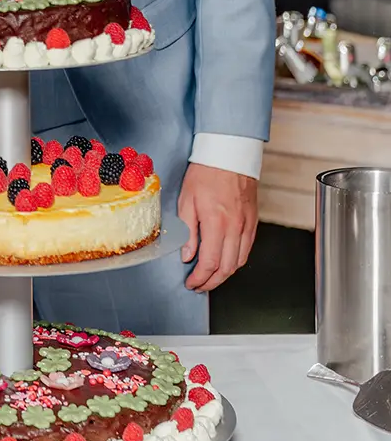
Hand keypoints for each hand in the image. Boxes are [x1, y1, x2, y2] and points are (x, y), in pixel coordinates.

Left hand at [178, 163, 258, 291]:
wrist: (228, 154)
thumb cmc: (205, 173)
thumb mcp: (186, 200)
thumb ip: (187, 230)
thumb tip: (187, 255)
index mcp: (216, 223)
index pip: (210, 262)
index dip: (200, 278)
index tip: (191, 282)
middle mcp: (235, 227)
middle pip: (226, 268)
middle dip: (212, 282)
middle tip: (199, 285)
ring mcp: (246, 225)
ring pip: (239, 261)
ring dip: (225, 275)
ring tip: (211, 277)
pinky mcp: (253, 221)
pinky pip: (247, 249)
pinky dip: (236, 261)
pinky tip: (226, 262)